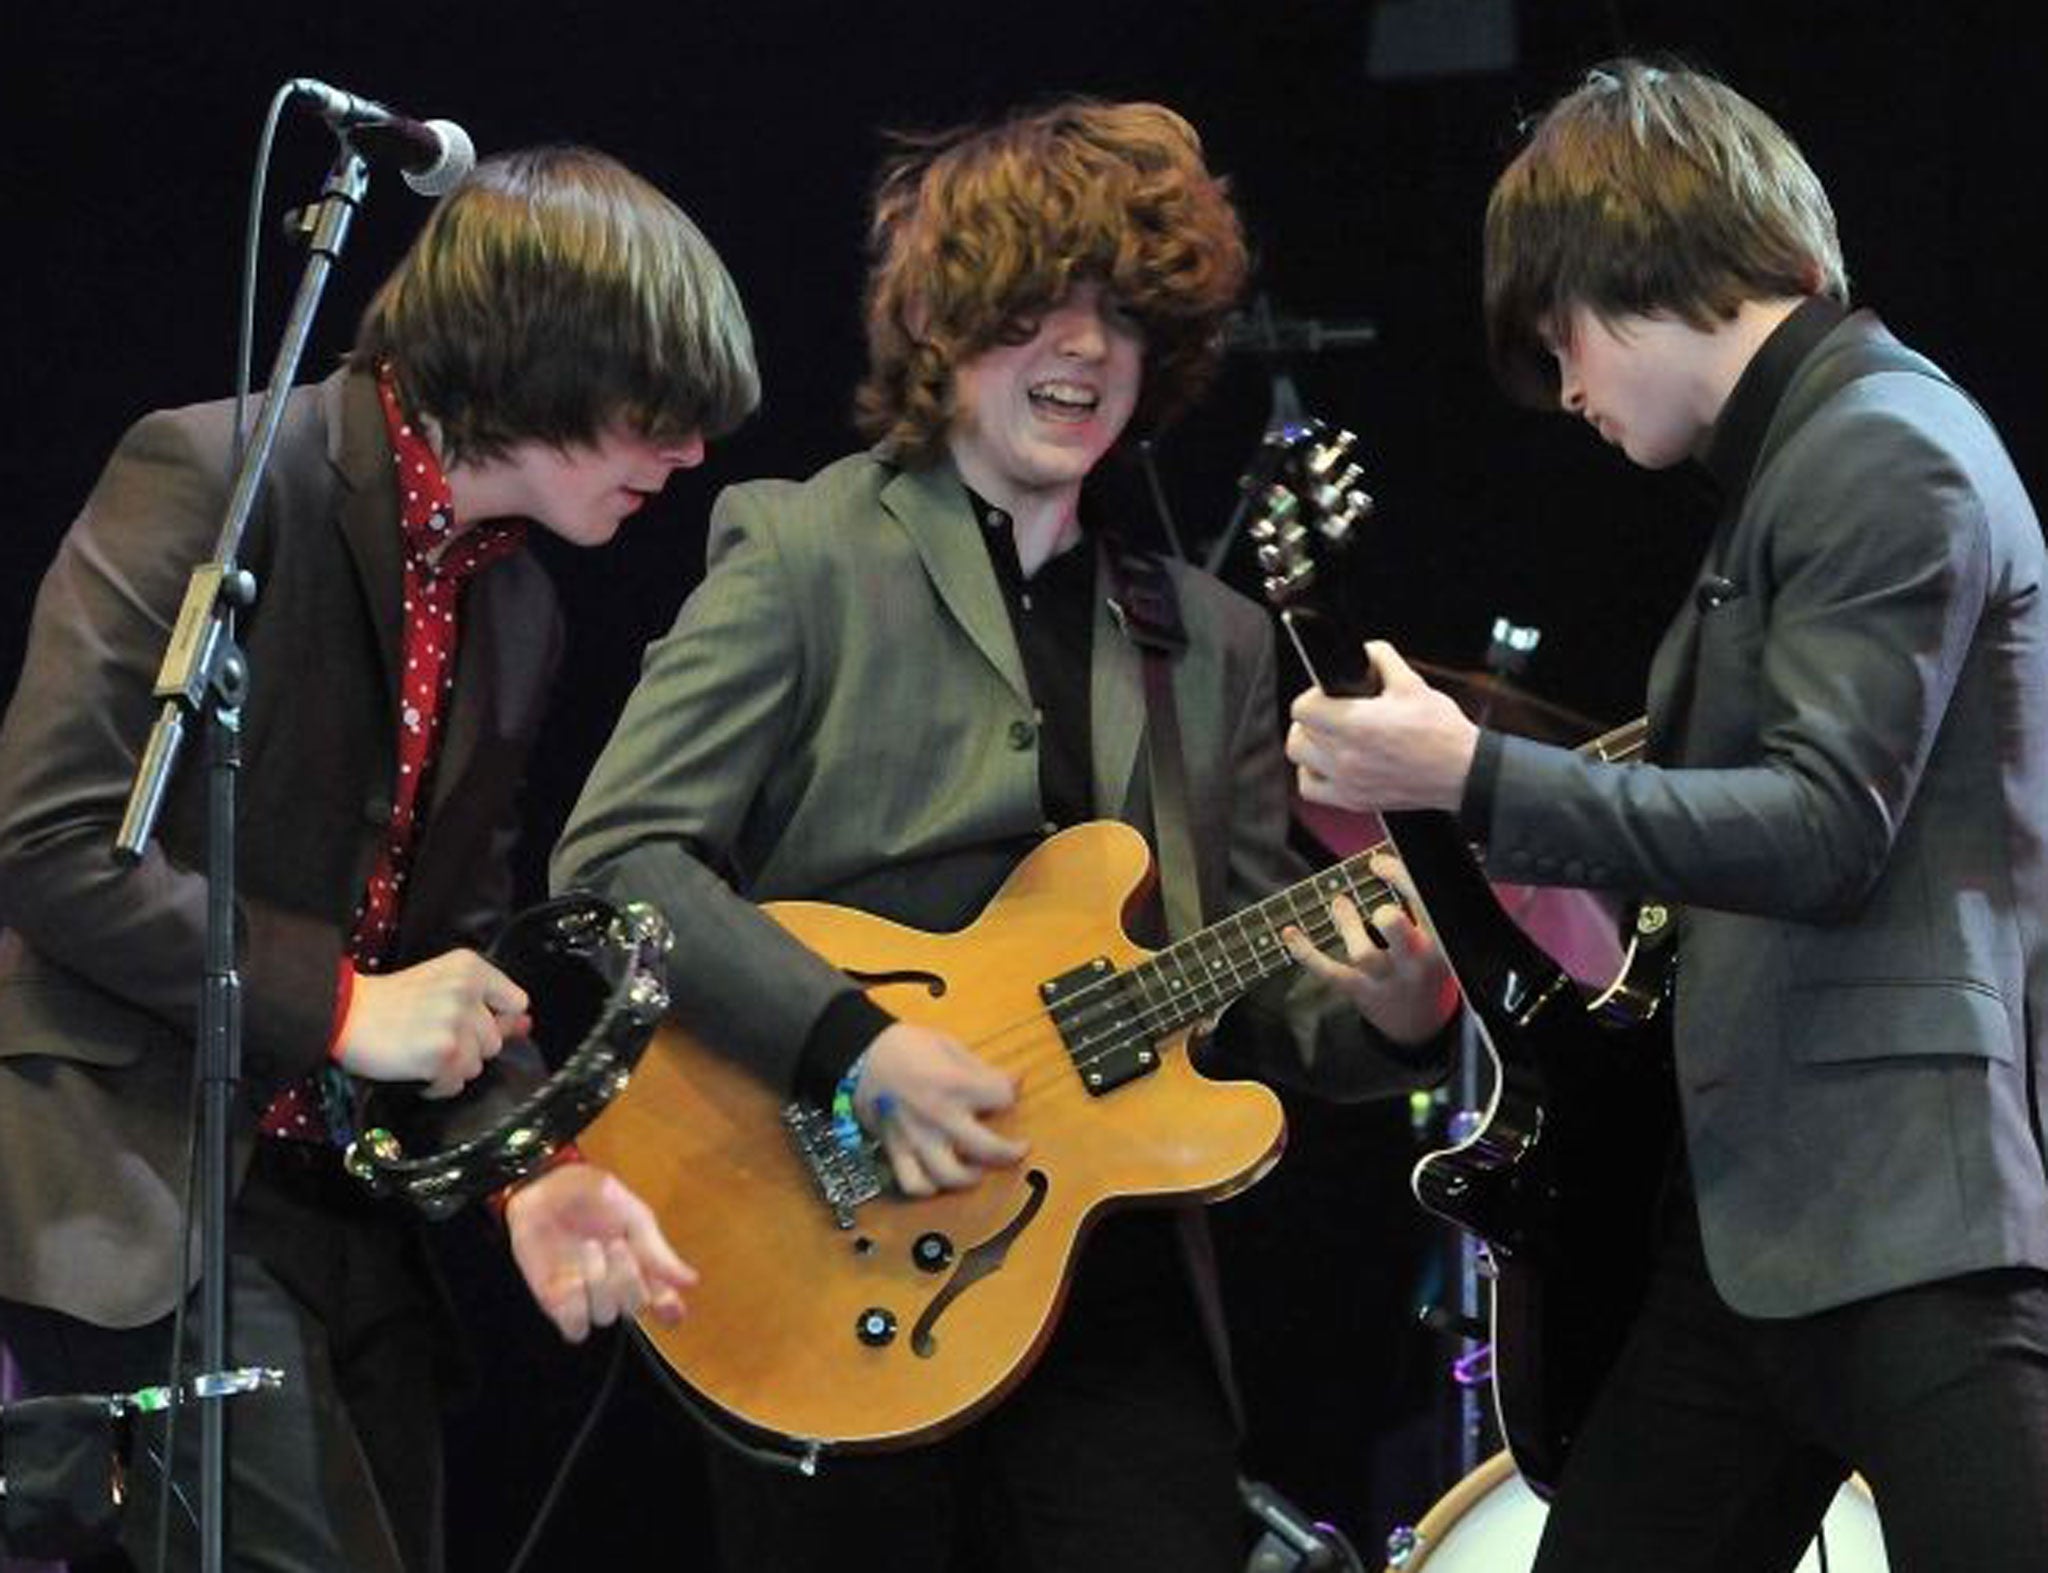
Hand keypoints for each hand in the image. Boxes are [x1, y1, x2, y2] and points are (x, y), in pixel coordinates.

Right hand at [334, 949, 528, 1098]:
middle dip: (468, 1046)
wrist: (344, 1013)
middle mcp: (467, 992)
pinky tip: (416, 1066)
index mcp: (470, 968)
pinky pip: (456, 1084)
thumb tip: (526, 1025)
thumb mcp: (441, 984)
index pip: (516, 1003)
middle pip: (495, 1040)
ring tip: (422, 1050)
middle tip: (433, 1035)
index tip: (471, 1022)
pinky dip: (436, 1084)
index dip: (495, 1019)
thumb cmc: (390, 1000)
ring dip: (452, 1066)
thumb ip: (487, 1002)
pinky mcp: (442, 1054)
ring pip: (477, 1064)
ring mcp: (456, 1024)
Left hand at [505, 1164, 697, 1343]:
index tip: (666, 1302)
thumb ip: (657, 1250)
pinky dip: (575, 1308)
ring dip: (598, 1283)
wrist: (545, 1191)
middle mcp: (617, 1288)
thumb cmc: (591, 1197)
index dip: (670, 1311)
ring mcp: (587, 1298)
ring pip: (606, 1316)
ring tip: (588, 1248)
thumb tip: (690, 1280)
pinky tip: (569, 1279)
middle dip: (627, 1278)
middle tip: (616, 1245)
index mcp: (642, 1266)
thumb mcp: (631, 1214)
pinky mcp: (559, 1305)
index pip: (665, 1304)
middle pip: (635, 1308)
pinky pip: (575, 1329)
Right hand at [856, 1023, 1027, 1197]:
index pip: (1002, 1097)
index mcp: (955, 1084)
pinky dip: (928, 1188)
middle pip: (988, 1148)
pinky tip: (938, 1178)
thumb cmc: (904, 1045)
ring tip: (977, 1169)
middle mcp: (940, 1117)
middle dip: (1010, 1152)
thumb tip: (1016, 1080)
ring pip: (950, 1176)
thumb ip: (982, 1068)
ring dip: (971, 1177)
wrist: (858, 1055)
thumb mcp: (948, 1045)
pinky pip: (913, 1183)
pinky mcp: (896, 1150)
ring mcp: (917, 1138)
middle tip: (1018, 1149)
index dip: (1011, 1094)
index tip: (1008, 1092)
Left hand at [1284, 853, 1459, 1045]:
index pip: (1427, 907)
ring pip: (1363, 954)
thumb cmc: (1425, 963)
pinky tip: (1290, 933)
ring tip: (1340, 904)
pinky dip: (1306, 953)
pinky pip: (1330, 972)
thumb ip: (1417, 903)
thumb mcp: (1435, 937)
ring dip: (1348, 925)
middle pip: (1403, 938)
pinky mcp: (1360, 992)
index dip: (1402, 880)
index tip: (1379, 862)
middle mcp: (1415, 963)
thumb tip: (1381, 858)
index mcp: (1439, 943)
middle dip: (1391, 922)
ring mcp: (1386, 980)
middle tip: (1380, 909)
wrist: (1420, 1023)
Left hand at [1288, 641, 1478, 813]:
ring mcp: (1347, 782)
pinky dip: (1313, 775)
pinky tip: (1330, 764)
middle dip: (1311, 718)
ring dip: (1309, 745)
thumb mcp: (1412, 683)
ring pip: (1299, 760)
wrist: (1463, 772)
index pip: (1303, 708)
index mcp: (1357, 725)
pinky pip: (1310, 789)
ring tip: (1329, 736)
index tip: (1328, 694)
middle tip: (1330, 712)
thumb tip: (1365, 650)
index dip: (1313, 696)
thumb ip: (1382, 659)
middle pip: (1299, 734)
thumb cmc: (1441, 732)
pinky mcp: (1353, 800)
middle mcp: (1346, 757)